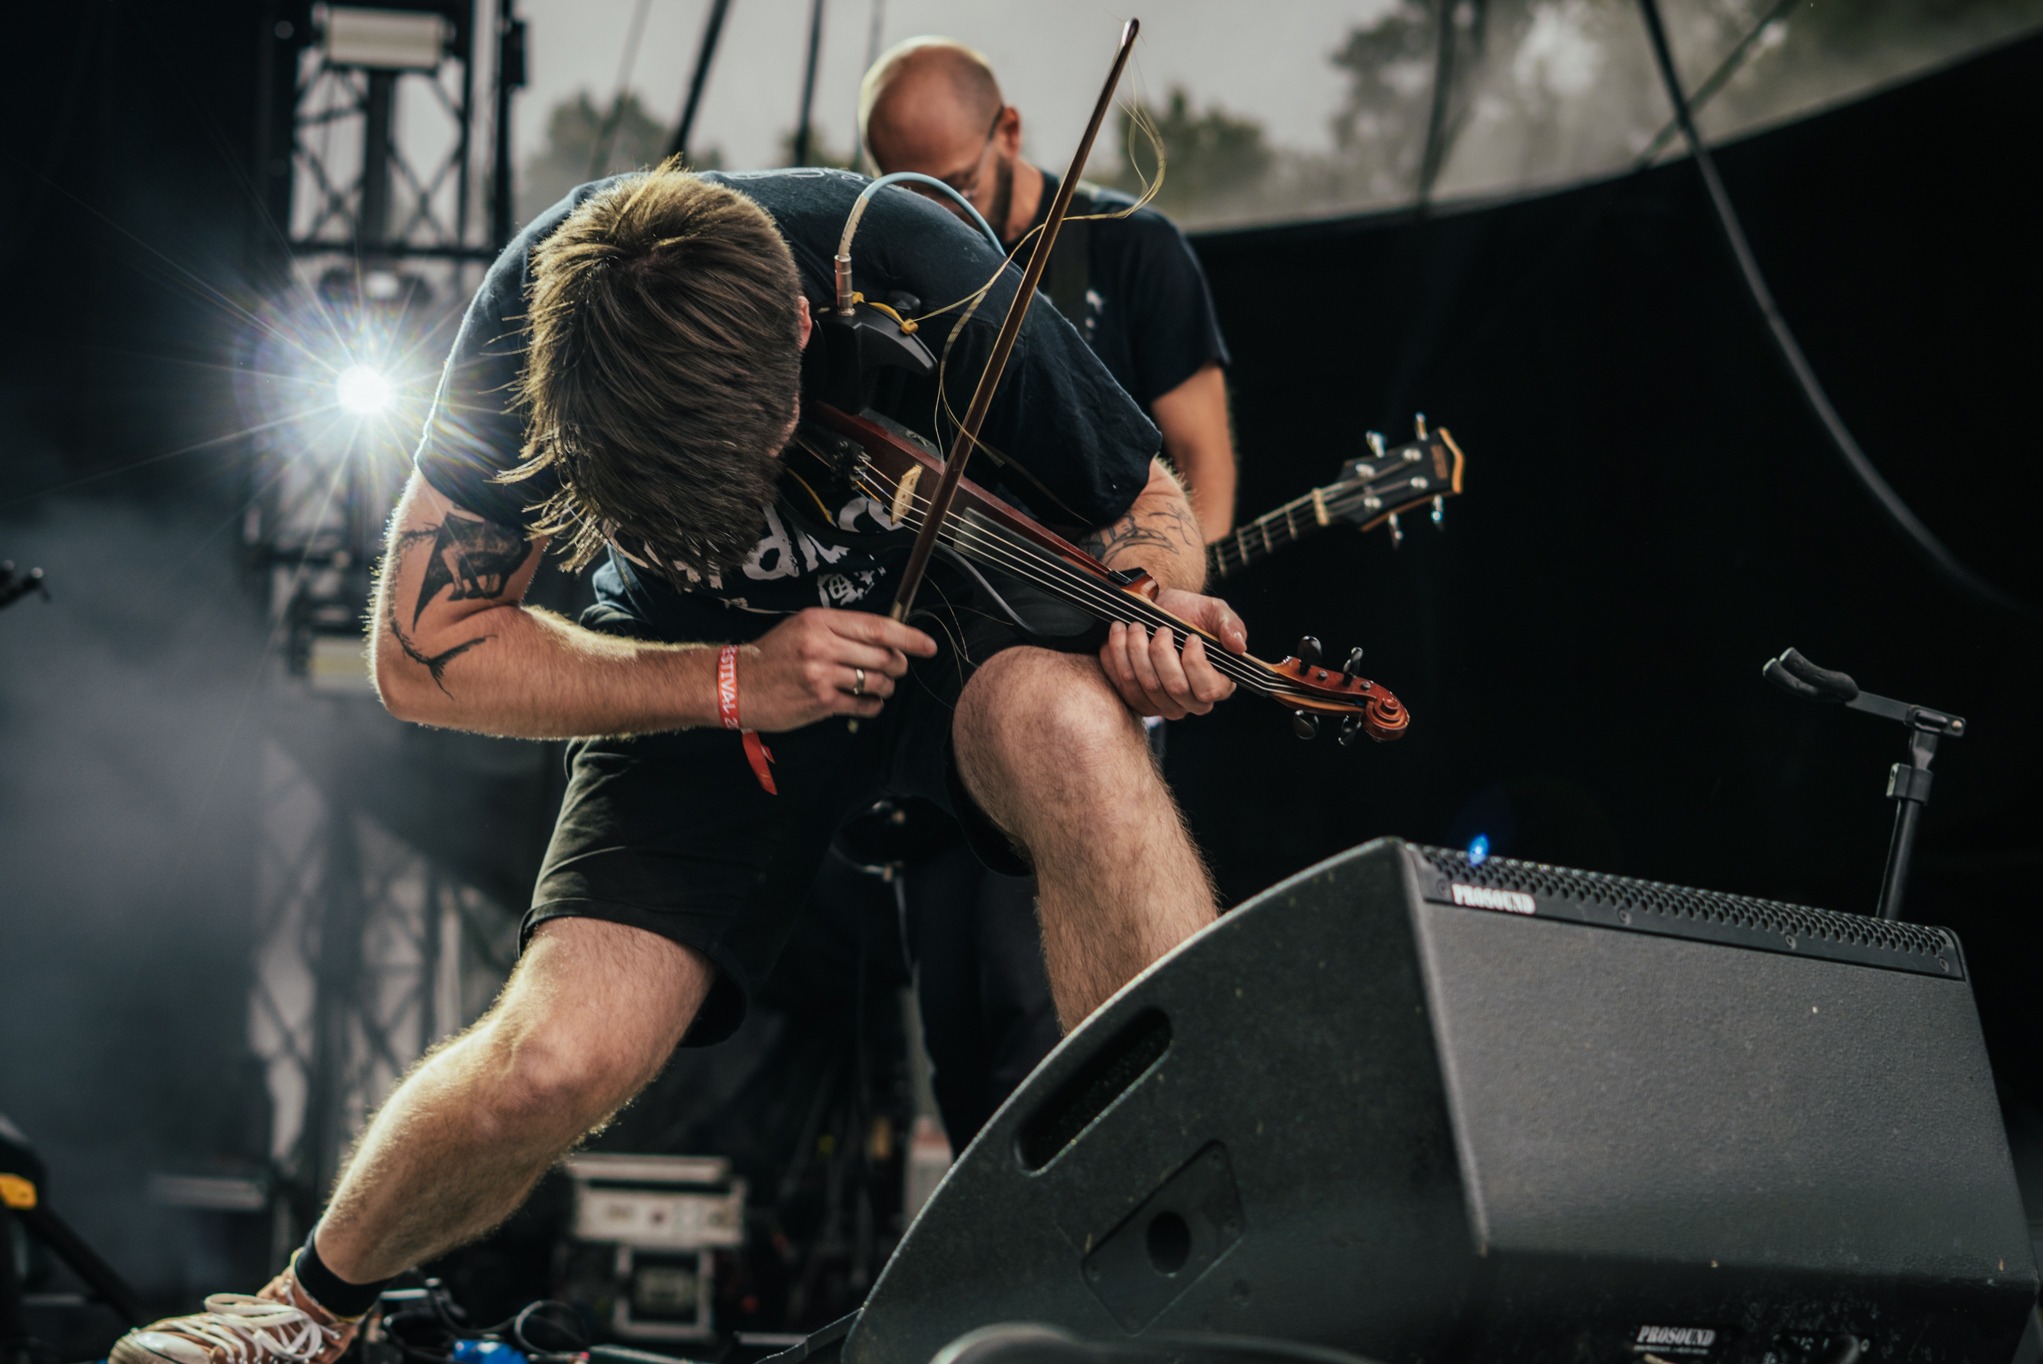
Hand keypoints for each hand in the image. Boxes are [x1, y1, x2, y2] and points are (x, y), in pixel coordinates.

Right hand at [737, 608, 937, 731]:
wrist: (735, 684)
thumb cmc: (772, 656)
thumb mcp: (802, 627)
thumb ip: (840, 629)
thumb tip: (884, 637)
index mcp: (820, 621)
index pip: (877, 627)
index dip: (909, 638)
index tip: (928, 646)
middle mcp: (822, 645)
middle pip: (883, 656)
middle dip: (898, 665)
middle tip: (896, 669)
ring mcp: (821, 675)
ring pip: (876, 681)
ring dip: (885, 687)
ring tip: (877, 686)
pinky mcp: (820, 702)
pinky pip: (863, 705)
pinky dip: (872, 706)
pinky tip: (866, 703)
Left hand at [1098, 589, 1245, 719]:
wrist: (1157, 609)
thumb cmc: (1189, 613)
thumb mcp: (1215, 612)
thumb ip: (1230, 625)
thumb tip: (1239, 646)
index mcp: (1217, 684)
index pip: (1208, 690)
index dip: (1196, 663)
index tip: (1190, 637)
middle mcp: (1191, 702)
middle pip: (1174, 687)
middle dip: (1162, 651)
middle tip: (1160, 628)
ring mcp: (1162, 705)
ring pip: (1145, 685)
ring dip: (1136, 650)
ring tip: (1135, 626)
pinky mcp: (1136, 700)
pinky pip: (1122, 685)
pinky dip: (1116, 656)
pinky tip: (1119, 635)